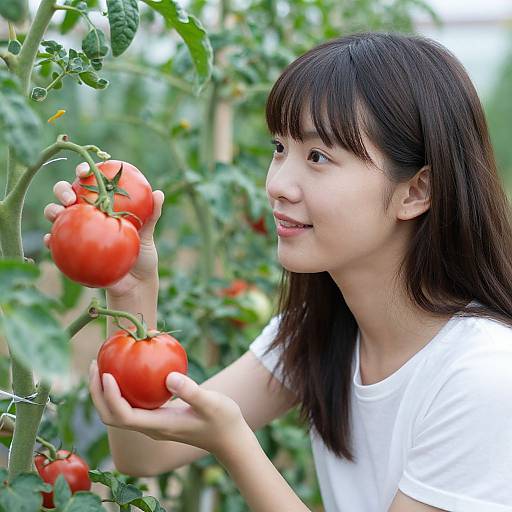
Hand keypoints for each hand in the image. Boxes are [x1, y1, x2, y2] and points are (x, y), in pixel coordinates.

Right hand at [43, 162, 163, 295]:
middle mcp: (86, 214)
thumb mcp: (148, 233)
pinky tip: (50, 241)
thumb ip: (152, 214)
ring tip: (59, 215)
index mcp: (103, 204)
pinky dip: (50, 240)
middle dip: (62, 189)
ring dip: (52, 211)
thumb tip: (159, 193)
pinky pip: (55, 243)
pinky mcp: (69, 250)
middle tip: (71, 198)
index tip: (85, 171)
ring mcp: (76, 232)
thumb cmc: (142, 253)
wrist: (135, 283)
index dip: (84, 171)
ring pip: (56, 215)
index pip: (91, 183)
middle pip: (66, 193)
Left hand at [88, 360, 248, 456]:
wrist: (228, 437)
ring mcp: (152, 422)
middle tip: (96, 364)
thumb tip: (169, 377)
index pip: (123, 416)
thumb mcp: (212, 403)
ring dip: (104, 390)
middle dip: (97, 393)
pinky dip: (121, 387)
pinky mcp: (156, 416)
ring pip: (117, 411)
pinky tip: (128, 367)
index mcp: (158, 426)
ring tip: (103, 363)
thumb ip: (192, 392)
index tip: (107, 373)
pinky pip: (131, 402)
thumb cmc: (223, 420)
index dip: (110, 397)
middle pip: (111, 416)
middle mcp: (150, 426)